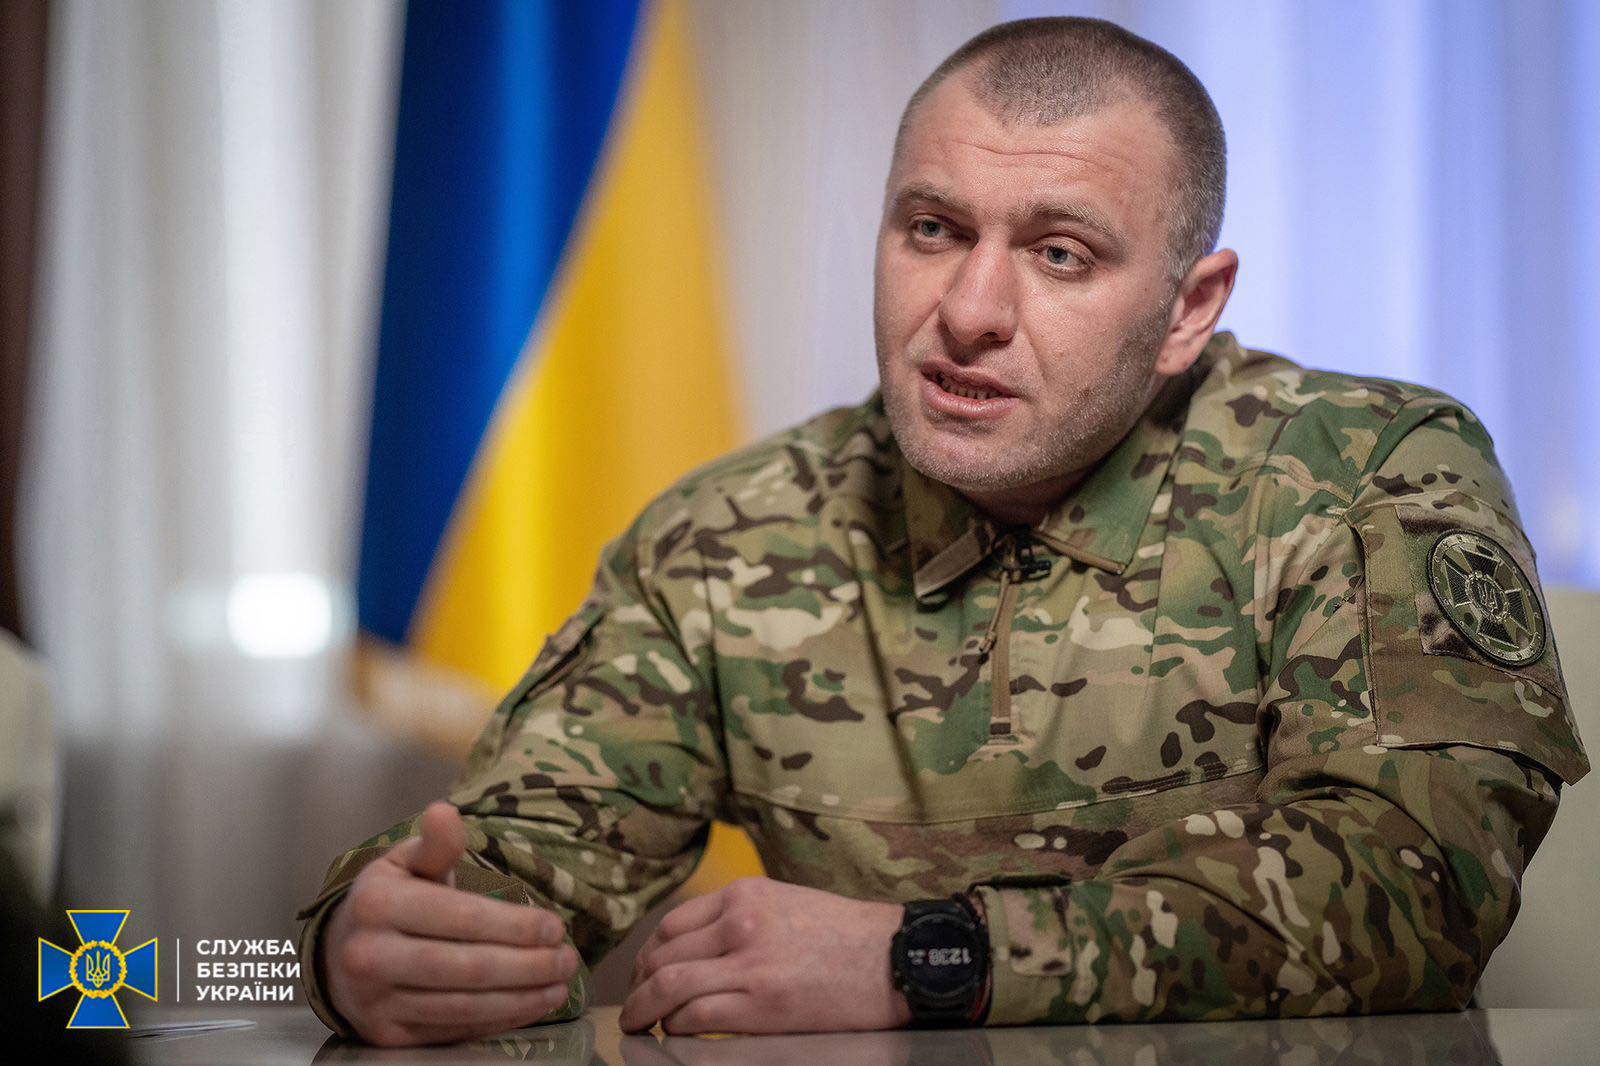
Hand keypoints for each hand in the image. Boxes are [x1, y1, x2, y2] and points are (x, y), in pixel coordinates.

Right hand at [322, 801, 580, 1045]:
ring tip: (560, 984)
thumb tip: (446, 811)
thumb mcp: (404, 863)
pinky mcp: (387, 1036)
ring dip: (522, 998)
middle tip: (568, 960)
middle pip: (467, 968)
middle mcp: (370, 956)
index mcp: (378, 904)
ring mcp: (375, 1002)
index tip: (556, 927)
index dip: (515, 925)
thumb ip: (435, 845)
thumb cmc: (388, 901)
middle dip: (528, 966)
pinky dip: (500, 1020)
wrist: (336, 956)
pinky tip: (530, 1005)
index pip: (461, 917)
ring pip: (464, 1006)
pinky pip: (454, 1030)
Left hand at [619, 876, 910, 1034]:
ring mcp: (749, 963)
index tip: (645, 972)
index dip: (649, 954)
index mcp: (745, 895)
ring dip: (644, 1009)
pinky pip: (695, 1016)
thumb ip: (742, 917)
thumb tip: (700, 947)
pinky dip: (676, 1026)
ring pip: (669, 986)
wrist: (896, 959)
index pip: (673, 924)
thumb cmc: (848, 936)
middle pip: (663, 955)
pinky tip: (675, 1033)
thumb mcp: (788, 903)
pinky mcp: (762, 1004)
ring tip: (639, 1024)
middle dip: (640, 984)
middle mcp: (740, 923)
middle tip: (635, 1004)